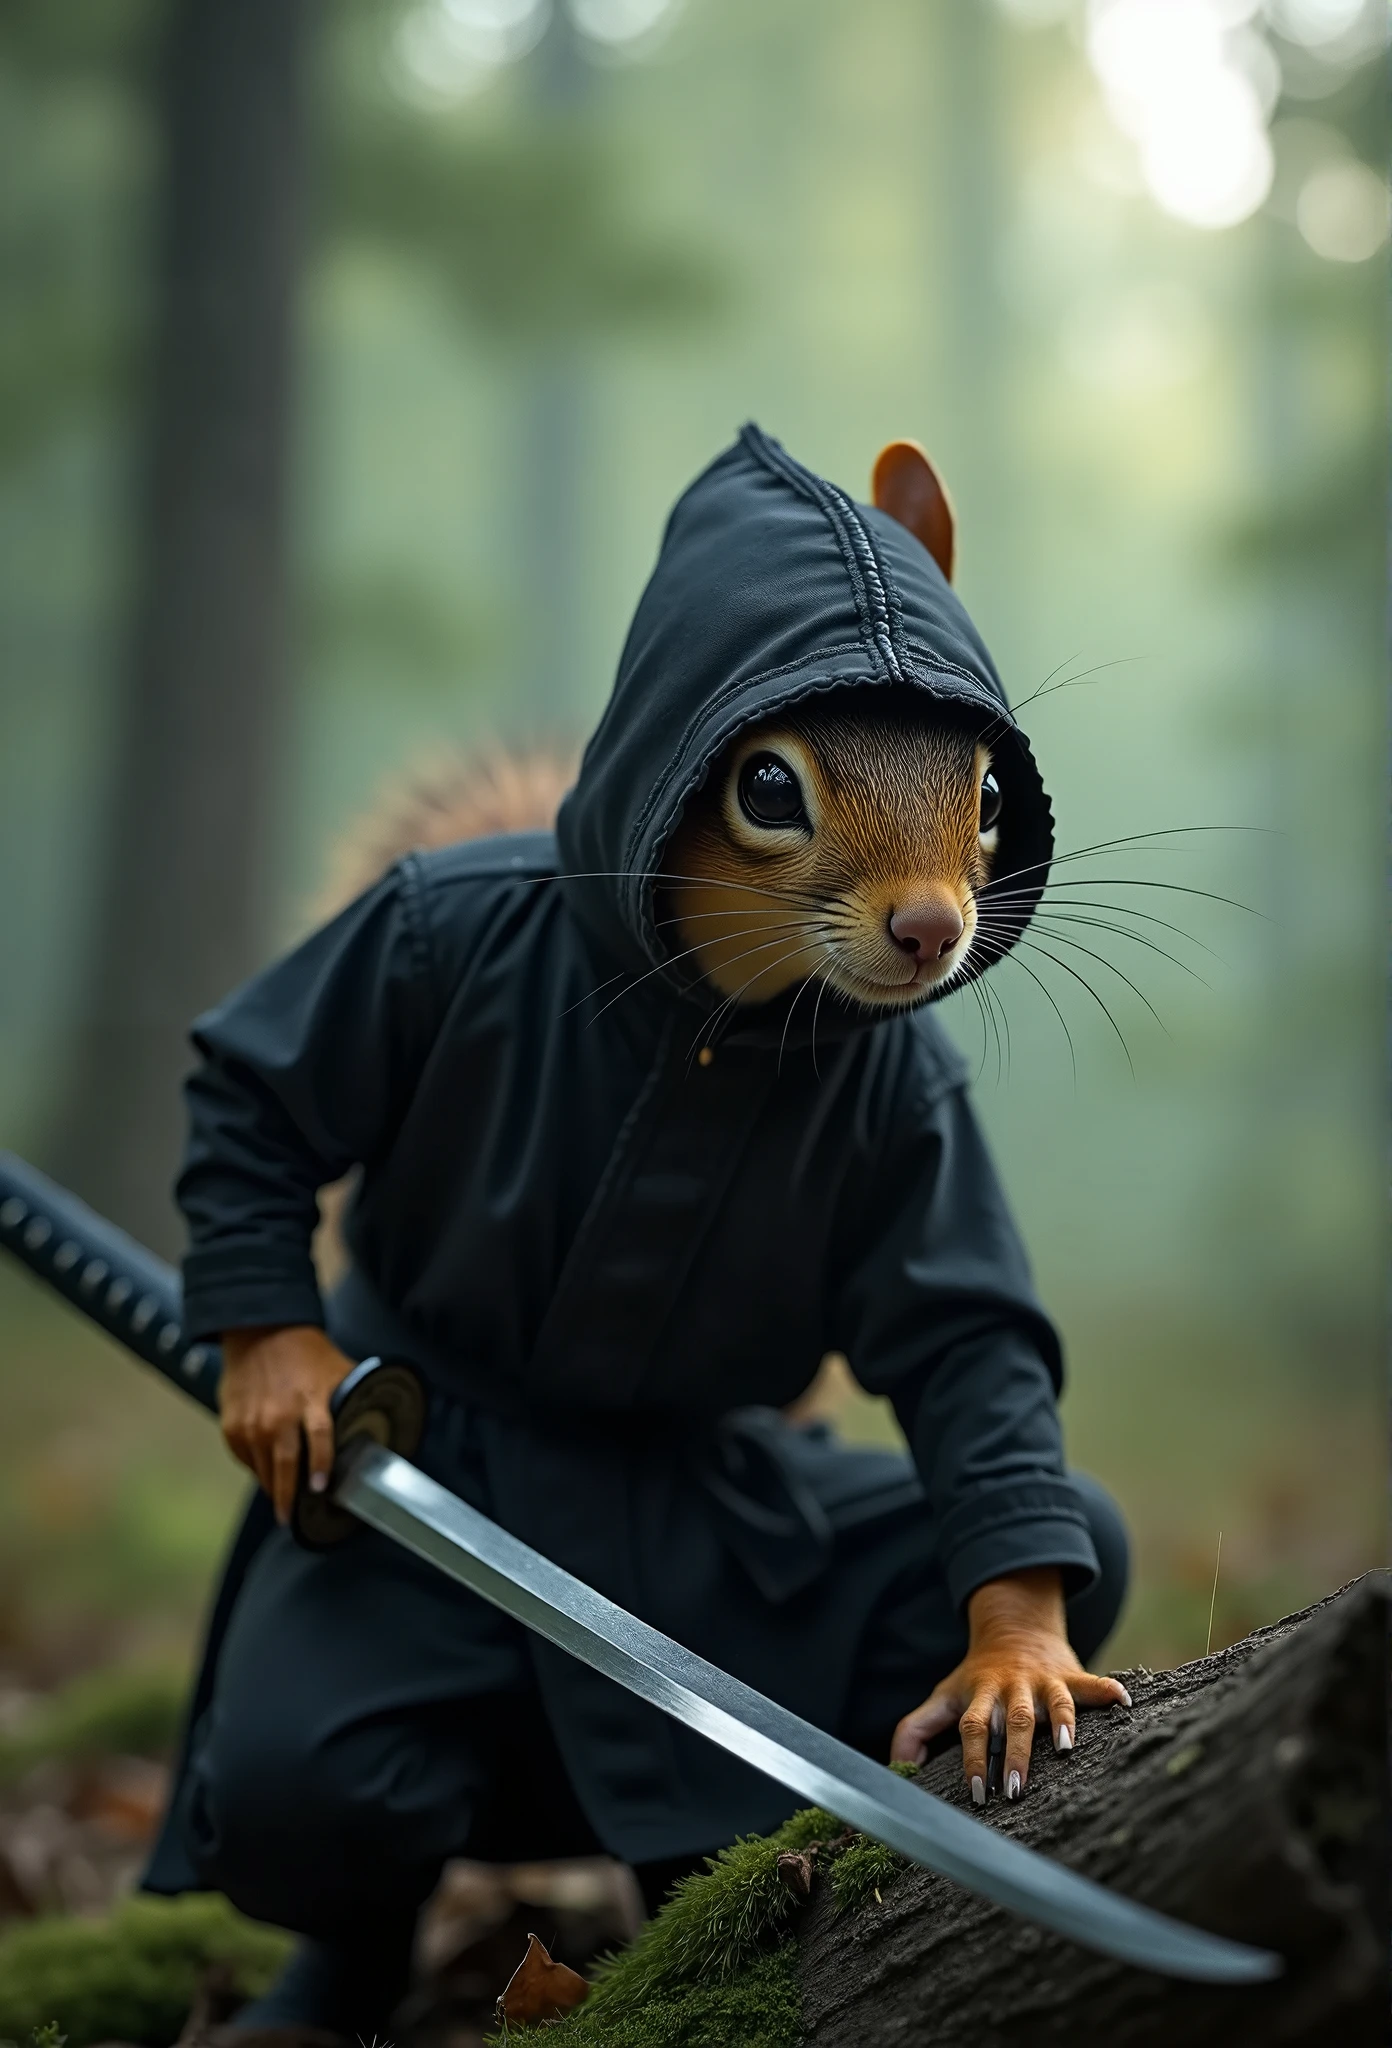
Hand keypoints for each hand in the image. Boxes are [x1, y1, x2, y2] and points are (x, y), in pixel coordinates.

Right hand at [219, 1325, 352, 1526]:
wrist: (260, 1332)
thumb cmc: (306, 1354)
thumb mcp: (338, 1372)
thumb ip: (351, 1401)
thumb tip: (380, 1424)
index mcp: (312, 1400)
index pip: (319, 1438)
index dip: (321, 1465)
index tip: (320, 1488)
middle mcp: (279, 1414)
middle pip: (284, 1464)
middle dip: (287, 1496)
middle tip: (289, 1518)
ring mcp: (252, 1421)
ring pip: (262, 1468)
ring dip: (271, 1486)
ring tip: (280, 1501)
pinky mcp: (232, 1425)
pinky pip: (245, 1458)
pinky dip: (255, 1467)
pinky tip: (264, 1470)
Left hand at [890, 1566, 1130, 1802]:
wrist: (1015, 1629)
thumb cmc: (976, 1678)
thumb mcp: (944, 1696)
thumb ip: (917, 1728)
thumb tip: (896, 1767)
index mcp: (980, 1696)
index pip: (973, 1728)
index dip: (975, 1760)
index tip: (979, 1793)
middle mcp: (1012, 1688)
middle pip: (1013, 1720)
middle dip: (1015, 1754)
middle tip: (1017, 1789)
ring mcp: (1044, 1681)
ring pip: (1054, 1701)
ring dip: (1060, 1722)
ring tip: (1065, 1748)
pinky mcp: (1071, 1676)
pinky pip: (1092, 1683)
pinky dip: (1108, 1692)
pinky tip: (1124, 1703)